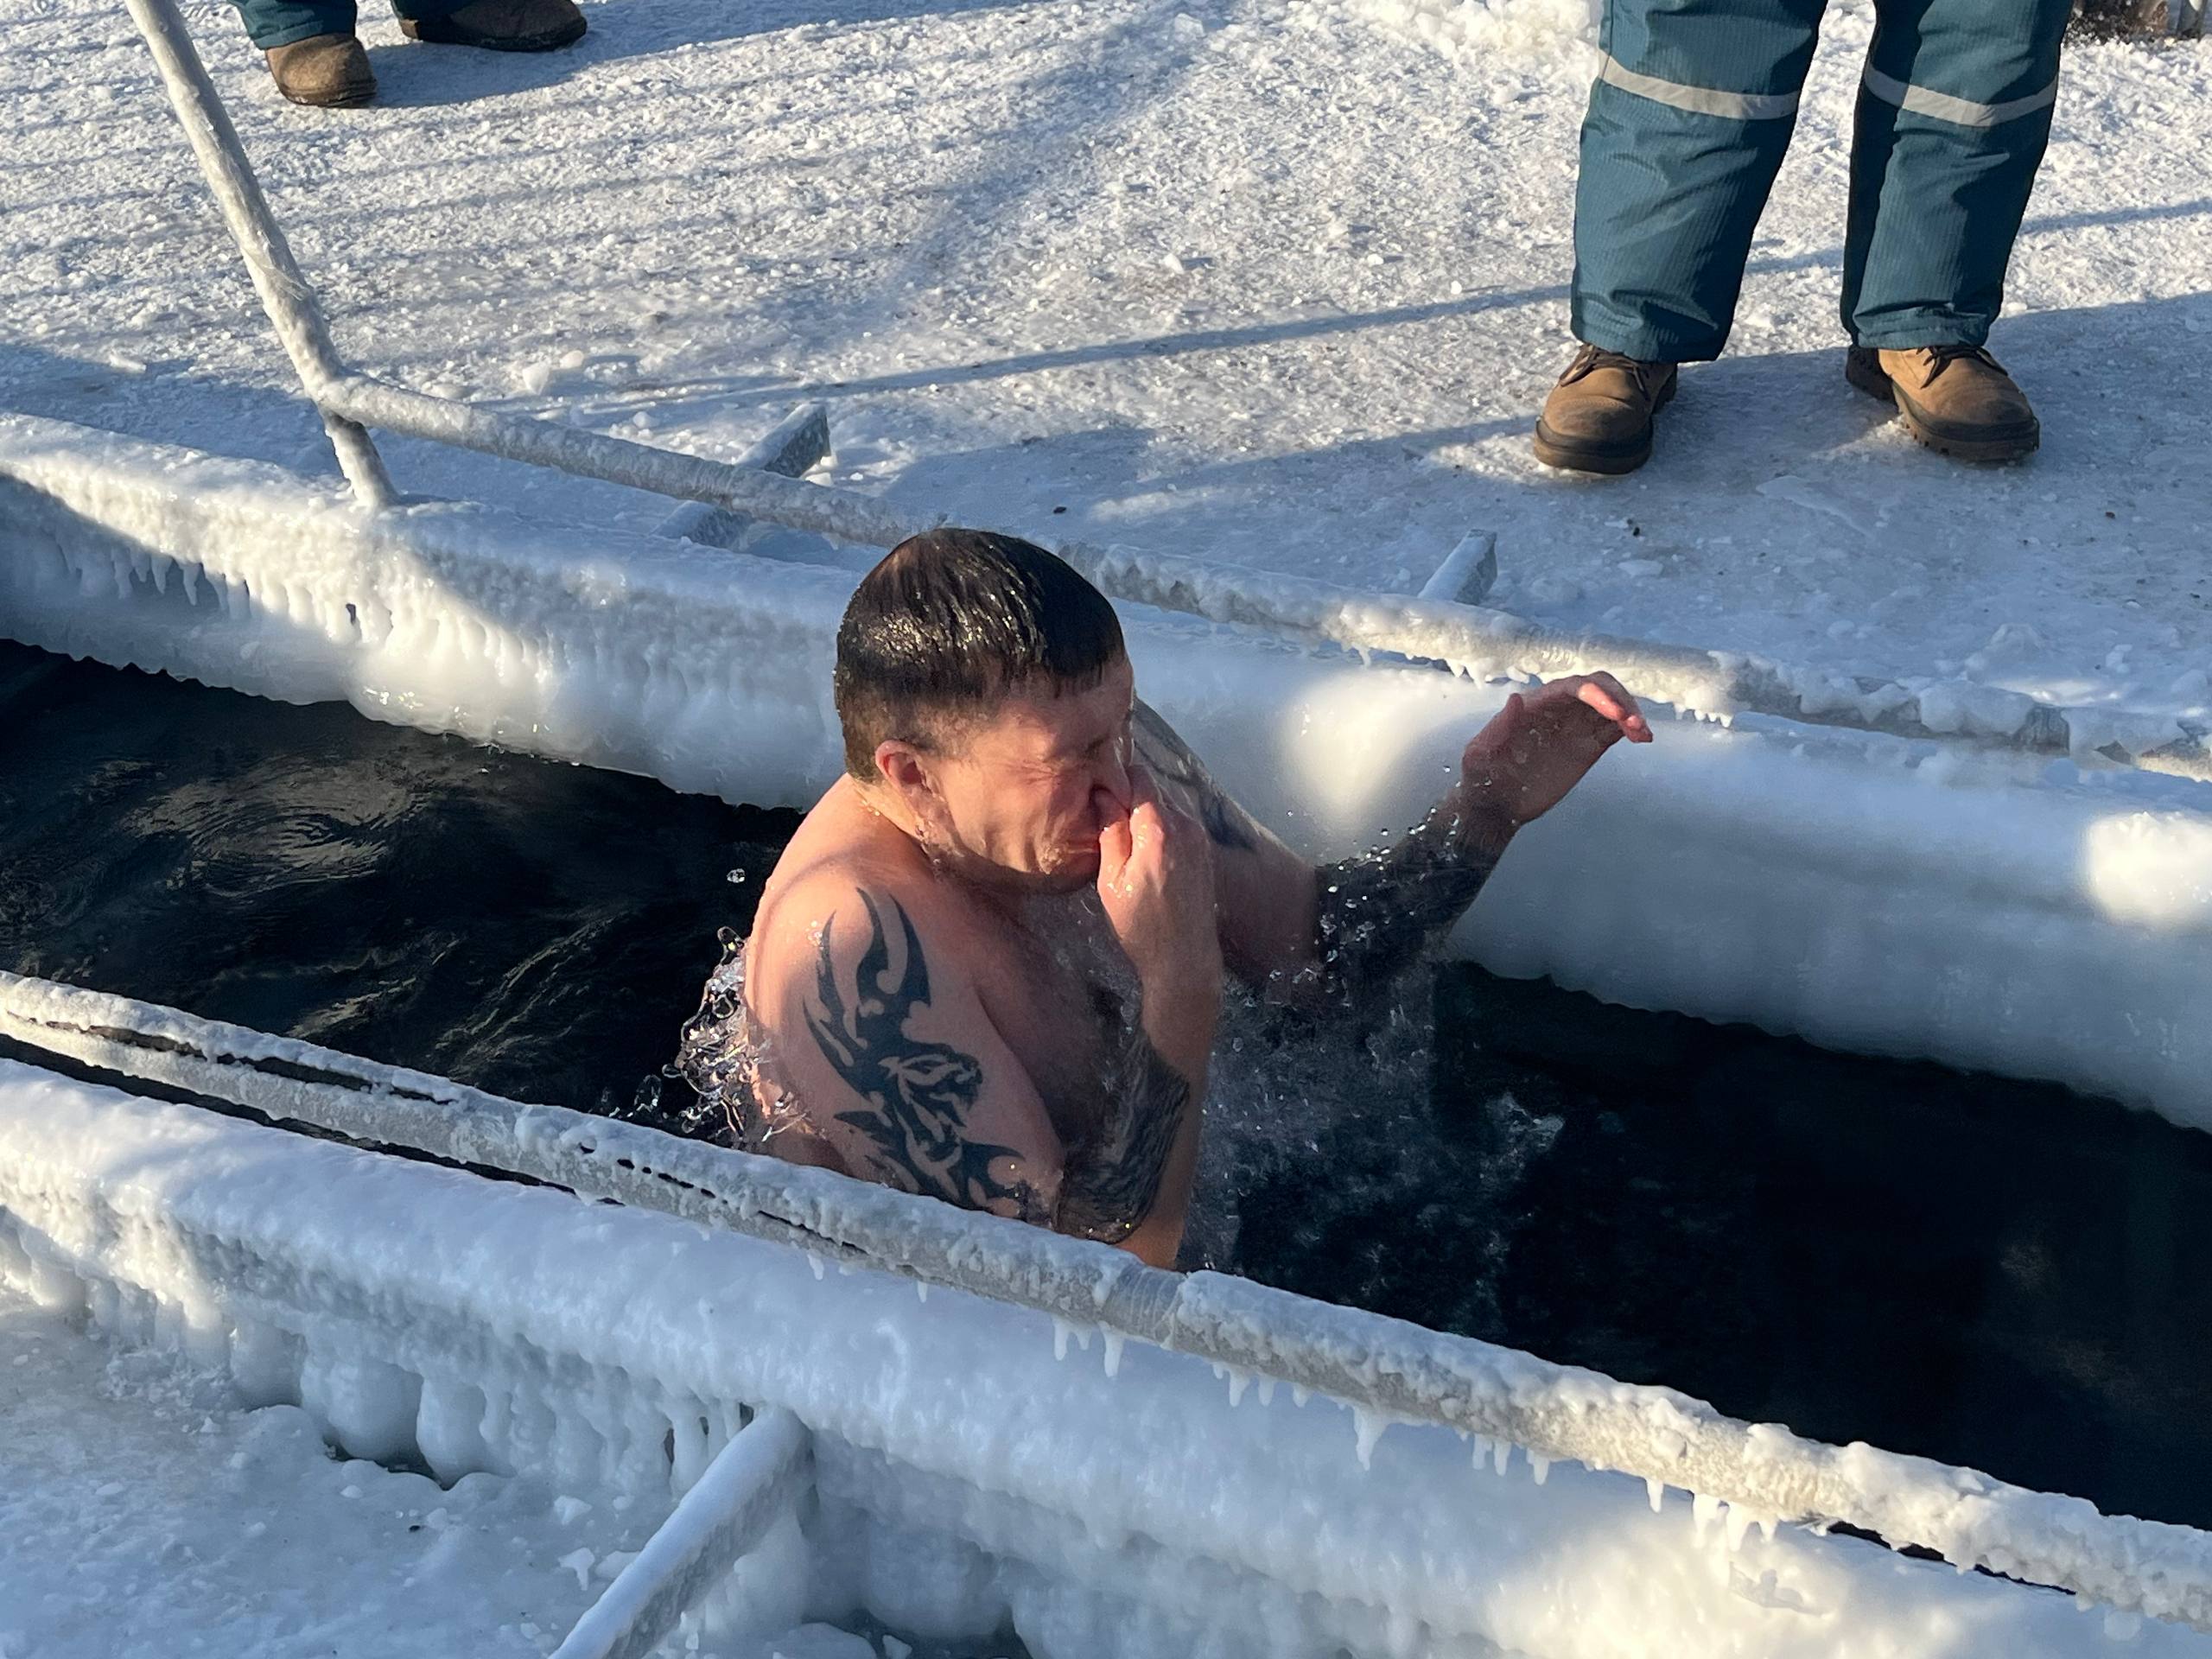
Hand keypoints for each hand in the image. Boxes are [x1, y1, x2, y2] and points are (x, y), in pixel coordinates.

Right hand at [1095, 766, 1222, 995]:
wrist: (1185, 959)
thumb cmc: (1141, 925)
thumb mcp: (1111, 880)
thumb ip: (1110, 832)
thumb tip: (1103, 794)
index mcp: (1159, 829)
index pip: (1140, 777)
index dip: (1117, 778)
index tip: (1098, 792)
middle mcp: (1186, 825)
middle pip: (1154, 789)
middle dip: (1129, 795)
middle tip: (1106, 818)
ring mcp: (1200, 837)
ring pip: (1167, 805)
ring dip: (1145, 813)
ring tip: (1124, 839)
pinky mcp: (1204, 850)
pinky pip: (1179, 823)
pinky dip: (1160, 827)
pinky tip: (1145, 853)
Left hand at [1458, 672, 1650, 831]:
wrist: (1495, 806)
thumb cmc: (1481, 778)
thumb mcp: (1479, 755)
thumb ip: (1497, 728)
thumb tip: (1516, 698)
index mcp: (1536, 705)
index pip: (1571, 687)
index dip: (1594, 693)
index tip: (1613, 711)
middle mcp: (1559, 709)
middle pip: (1598, 688)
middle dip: (1618, 698)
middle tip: (1632, 722)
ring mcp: (1575, 726)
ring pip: (1611, 705)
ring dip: (1630, 712)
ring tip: (1641, 732)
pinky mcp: (1587, 745)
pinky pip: (1614, 729)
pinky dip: (1631, 729)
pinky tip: (1642, 738)